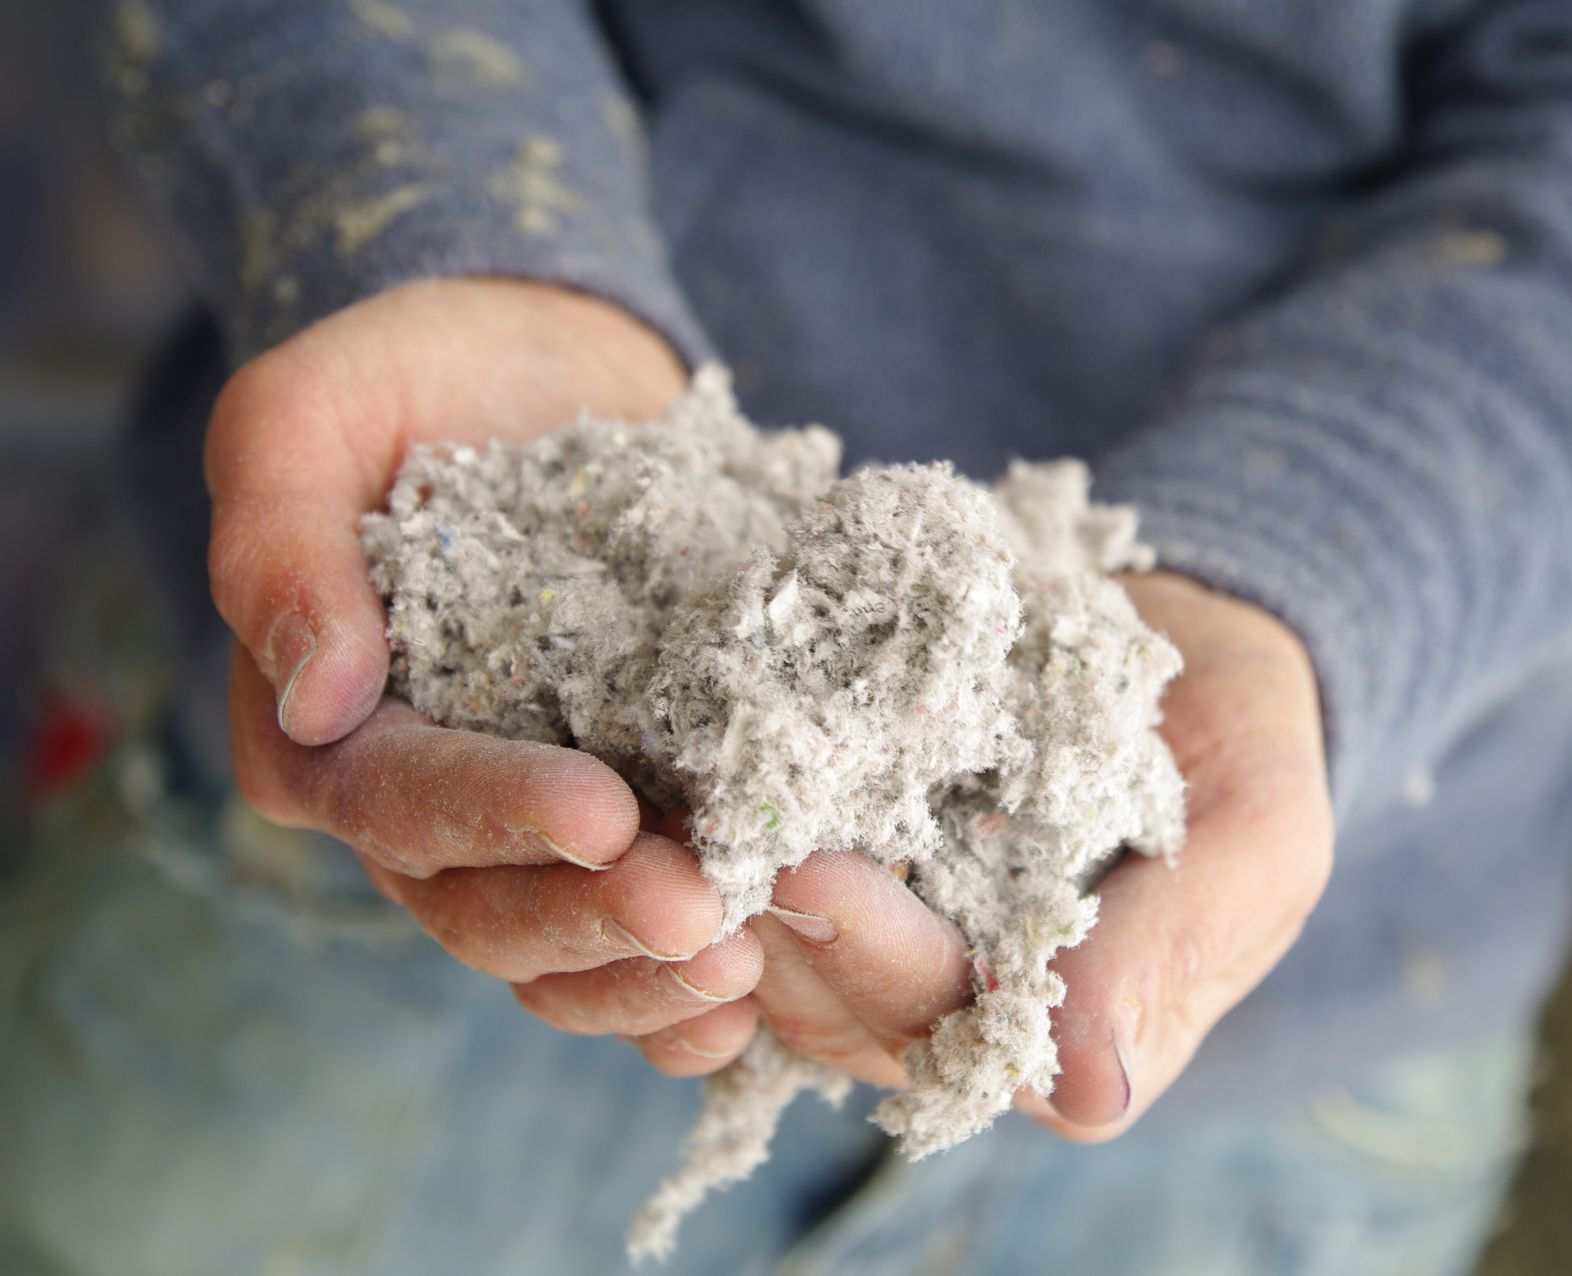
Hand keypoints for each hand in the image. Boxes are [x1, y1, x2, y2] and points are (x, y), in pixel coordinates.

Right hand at [215, 279, 764, 1067]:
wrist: (546, 371)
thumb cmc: (416, 377)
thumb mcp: (311, 414)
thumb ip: (280, 541)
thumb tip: (315, 697)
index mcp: (329, 725)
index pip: (395, 797)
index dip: (493, 813)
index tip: (603, 812)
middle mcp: (423, 798)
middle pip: (484, 906)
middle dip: (592, 918)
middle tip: (704, 916)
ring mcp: (525, 816)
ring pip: (558, 948)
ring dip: (644, 976)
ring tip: (742, 964)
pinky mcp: (620, 805)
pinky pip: (630, 931)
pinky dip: (679, 982)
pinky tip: (749, 1004)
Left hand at [645, 572, 1331, 1139]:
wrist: (1185, 652)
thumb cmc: (1240, 757)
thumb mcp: (1254, 847)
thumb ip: (1175, 956)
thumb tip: (1086, 1093)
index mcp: (1041, 1028)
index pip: (943, 1019)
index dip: (877, 954)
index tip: (819, 873)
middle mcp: (936, 993)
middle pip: (824, 985)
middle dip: (761, 908)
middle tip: (699, 825)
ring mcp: (870, 921)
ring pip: (765, 924)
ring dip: (708, 862)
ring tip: (658, 784)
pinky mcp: (830, 838)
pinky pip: (756, 838)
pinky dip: (706, 799)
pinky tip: (665, 736)